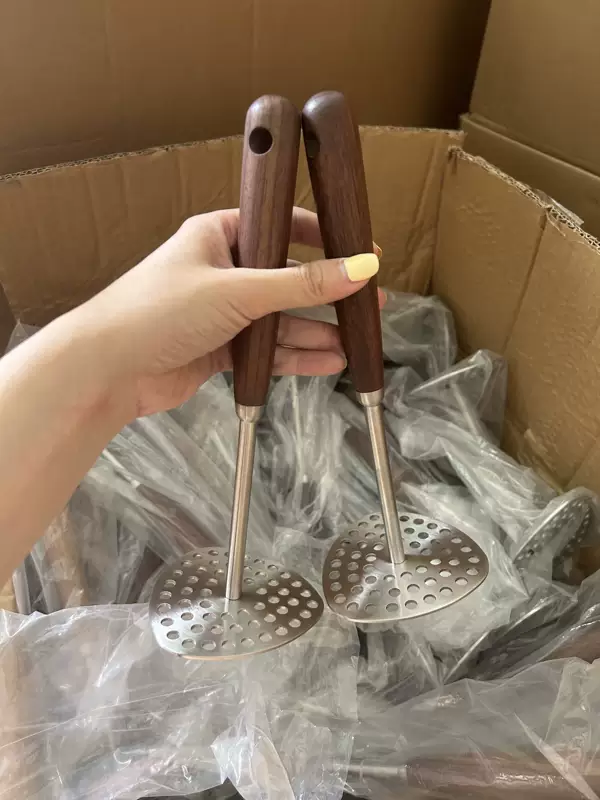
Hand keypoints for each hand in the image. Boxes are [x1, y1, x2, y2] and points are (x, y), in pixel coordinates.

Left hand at [63, 207, 381, 419]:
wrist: (107, 371)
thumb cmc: (160, 310)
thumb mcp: (238, 290)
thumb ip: (302, 284)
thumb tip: (363, 267)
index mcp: (220, 235)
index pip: (281, 225)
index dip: (323, 236)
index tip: (362, 248)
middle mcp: (223, 270)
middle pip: (287, 278)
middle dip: (328, 293)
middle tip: (371, 303)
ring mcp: (222, 312)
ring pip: (280, 319)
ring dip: (316, 330)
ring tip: (357, 342)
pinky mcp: (220, 349)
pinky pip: (267, 350)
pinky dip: (295, 357)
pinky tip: (328, 363)